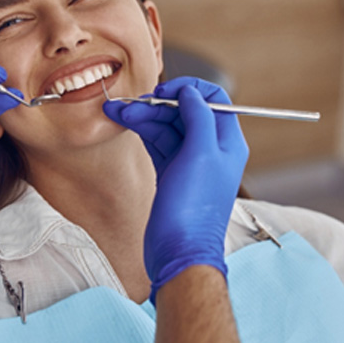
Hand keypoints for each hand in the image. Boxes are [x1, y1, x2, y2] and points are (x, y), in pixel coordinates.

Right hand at [104, 77, 248, 303]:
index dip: (188, 89)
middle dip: (156, 104)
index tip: (164, 90)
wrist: (179, 253)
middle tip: (130, 104)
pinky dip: (142, 131)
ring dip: (143, 116)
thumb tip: (190, 93)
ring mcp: (189, 162)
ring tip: (116, 111)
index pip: (213, 100)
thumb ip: (199, 117)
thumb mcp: (201, 155)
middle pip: (184, 112)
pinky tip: (125, 122)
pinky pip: (157, 143)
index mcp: (227, 142)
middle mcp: (210, 149)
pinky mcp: (171, 173)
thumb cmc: (194, 209)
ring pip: (167, 127)